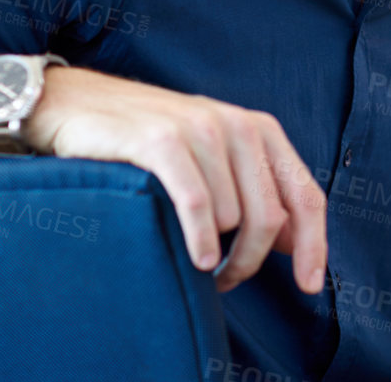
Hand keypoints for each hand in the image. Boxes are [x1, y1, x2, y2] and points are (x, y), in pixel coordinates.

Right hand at [27, 67, 326, 293]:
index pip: (305, 194)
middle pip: (270, 217)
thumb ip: (255, 192)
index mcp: (258, 130)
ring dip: (219, 255)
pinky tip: (198, 260)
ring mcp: (200, 128)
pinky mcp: (161, 140)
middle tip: (227, 282)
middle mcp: (236, 125)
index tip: (309, 286)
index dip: (314, 245)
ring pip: (234, 217)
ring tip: (197, 262)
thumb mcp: (212, 159)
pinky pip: (198, 202)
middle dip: (252, 261)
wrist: (76, 104)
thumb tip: (297, 242)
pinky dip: (201, 239)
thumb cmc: (146, 142)